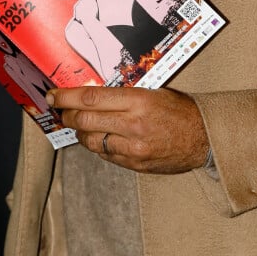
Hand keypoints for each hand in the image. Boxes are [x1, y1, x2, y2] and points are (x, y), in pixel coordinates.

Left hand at [46, 85, 209, 173]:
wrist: (204, 138)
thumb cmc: (180, 110)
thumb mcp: (155, 91)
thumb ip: (125, 94)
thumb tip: (92, 94)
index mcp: (138, 101)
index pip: (91, 98)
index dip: (66, 97)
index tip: (52, 95)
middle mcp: (133, 125)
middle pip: (85, 120)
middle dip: (67, 114)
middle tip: (60, 109)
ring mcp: (133, 148)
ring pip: (91, 140)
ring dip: (79, 131)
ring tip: (78, 123)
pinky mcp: (135, 164)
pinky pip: (105, 155)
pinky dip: (97, 145)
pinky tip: (98, 137)